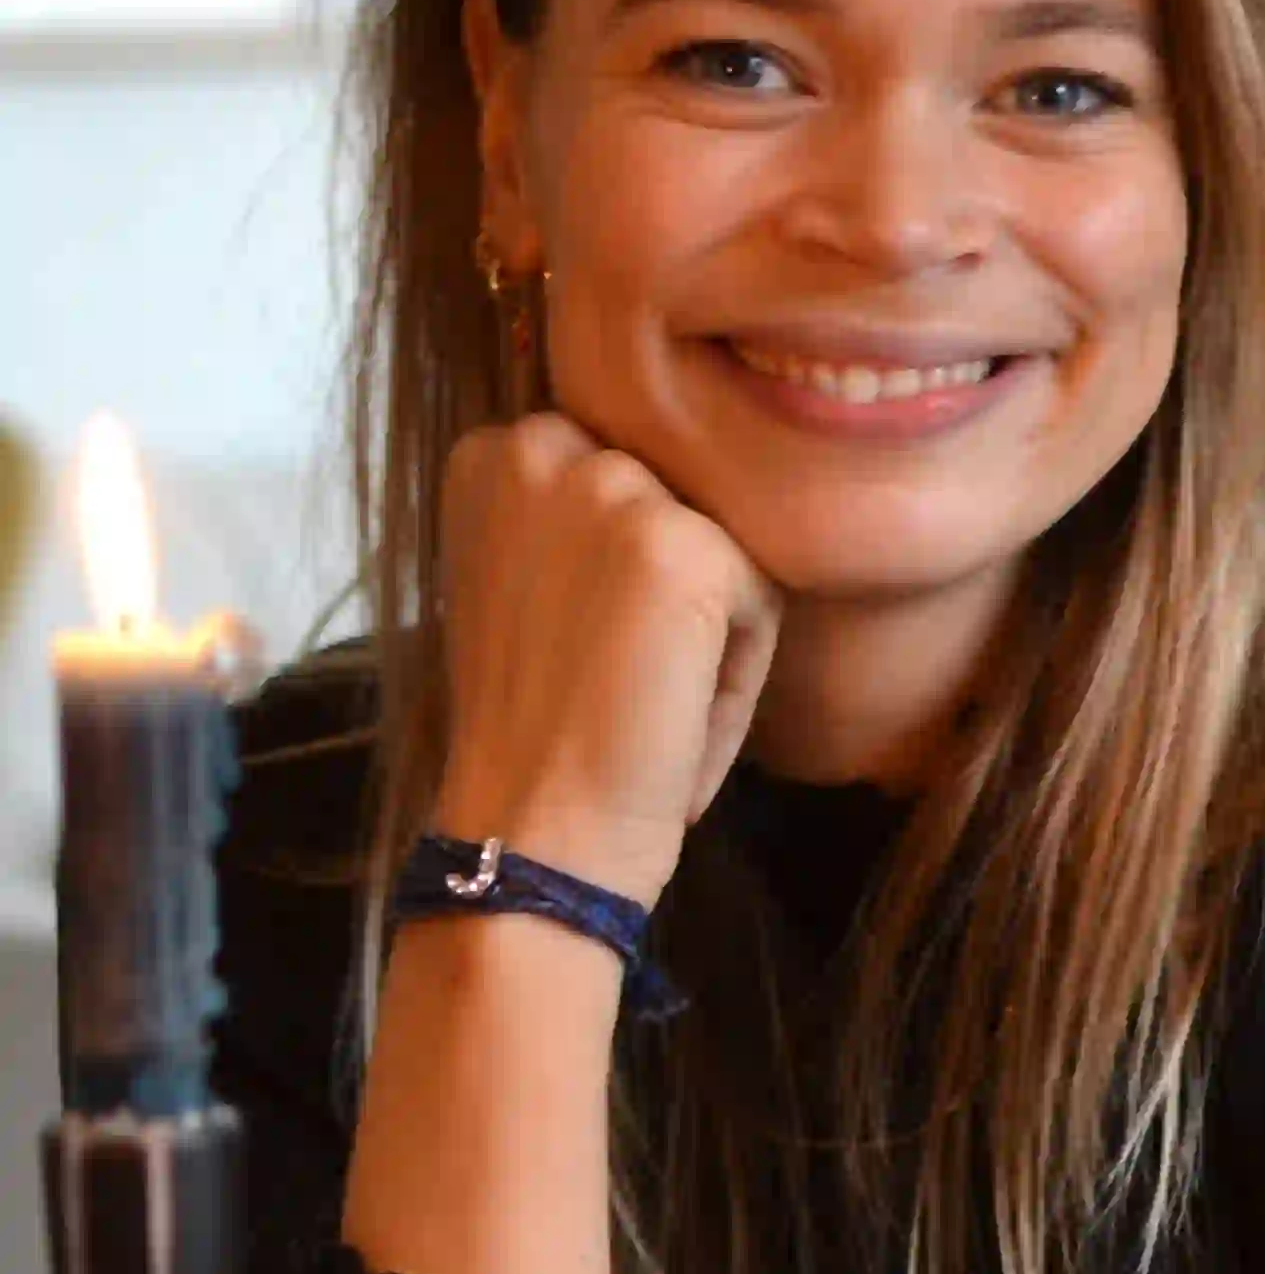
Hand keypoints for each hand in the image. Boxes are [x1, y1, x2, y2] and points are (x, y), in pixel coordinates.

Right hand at [429, 416, 780, 905]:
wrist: (528, 827)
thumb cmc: (531, 727)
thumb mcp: (523, 582)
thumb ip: (575, 518)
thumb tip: (672, 495)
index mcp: (493, 453)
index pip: (629, 478)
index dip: (626, 578)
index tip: (585, 651)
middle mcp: (539, 446)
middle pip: (683, 506)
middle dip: (675, 598)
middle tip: (615, 687)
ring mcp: (611, 488)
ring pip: (727, 554)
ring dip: (709, 636)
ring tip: (642, 706)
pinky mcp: (682, 546)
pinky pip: (762, 601)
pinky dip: (738, 675)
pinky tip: (673, 721)